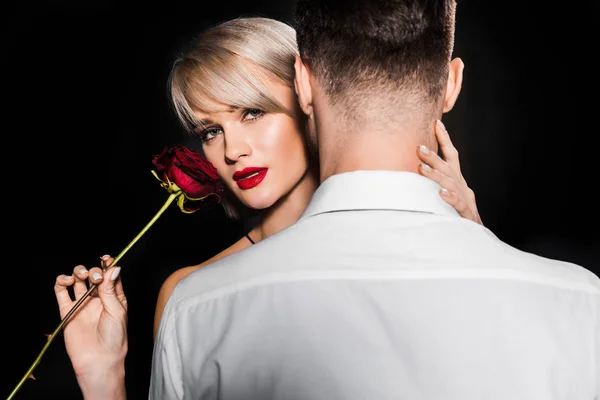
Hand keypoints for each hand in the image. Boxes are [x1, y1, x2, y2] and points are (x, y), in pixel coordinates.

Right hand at [54, 255, 127, 396]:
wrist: (98, 360)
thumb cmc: (114, 338)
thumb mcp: (117, 311)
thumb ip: (111, 290)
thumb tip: (113, 268)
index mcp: (114, 297)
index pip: (110, 275)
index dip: (107, 265)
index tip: (106, 258)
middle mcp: (98, 298)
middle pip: (94, 275)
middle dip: (93, 270)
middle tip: (94, 278)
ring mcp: (83, 304)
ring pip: (77, 280)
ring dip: (78, 272)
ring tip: (80, 276)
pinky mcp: (68, 311)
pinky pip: (61, 292)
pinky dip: (60, 282)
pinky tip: (65, 280)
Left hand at [418, 120, 482, 224]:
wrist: (475, 231)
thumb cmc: (456, 209)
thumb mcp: (446, 191)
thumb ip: (433, 179)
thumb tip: (412, 167)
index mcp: (455, 177)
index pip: (451, 155)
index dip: (444, 139)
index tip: (436, 122)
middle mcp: (459, 184)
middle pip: (446, 167)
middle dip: (433, 157)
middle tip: (419, 147)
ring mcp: (463, 197)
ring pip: (449, 183)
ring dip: (435, 175)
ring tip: (421, 169)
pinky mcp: (465, 212)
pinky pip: (457, 203)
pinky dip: (449, 197)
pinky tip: (440, 193)